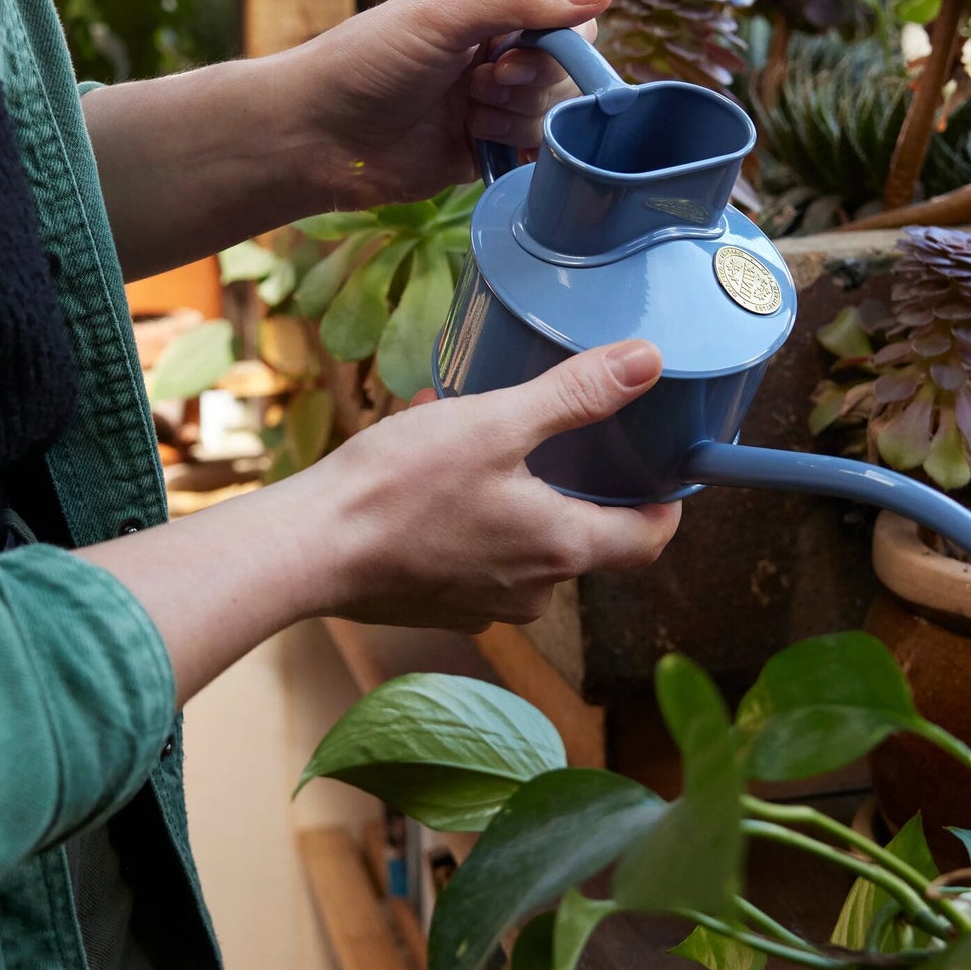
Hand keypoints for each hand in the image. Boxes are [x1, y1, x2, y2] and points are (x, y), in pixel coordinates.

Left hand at [282, 0, 614, 210]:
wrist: (319, 135)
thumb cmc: (371, 60)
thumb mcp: (447, 15)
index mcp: (495, 3)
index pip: (571, 21)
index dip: (555, 47)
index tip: (507, 59)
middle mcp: (501, 49)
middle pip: (568, 73)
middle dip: (528, 86)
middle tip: (476, 88)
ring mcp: (496, 101)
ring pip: (553, 116)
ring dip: (511, 119)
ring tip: (463, 116)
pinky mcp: (488, 148)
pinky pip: (536, 155)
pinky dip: (518, 154)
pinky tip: (483, 145)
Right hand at [304, 339, 681, 630]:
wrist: (306, 552)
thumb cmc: (400, 488)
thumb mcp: (495, 423)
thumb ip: (576, 395)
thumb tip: (647, 362)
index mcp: (562, 549)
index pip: (648, 539)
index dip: (664, 506)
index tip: (664, 471)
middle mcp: (533, 590)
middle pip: (585, 538)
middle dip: (576, 485)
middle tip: (568, 436)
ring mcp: (484, 605)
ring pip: (526, 544)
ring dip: (516, 494)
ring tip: (484, 437)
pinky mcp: (440, 606)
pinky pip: (478, 555)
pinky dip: (473, 516)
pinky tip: (435, 471)